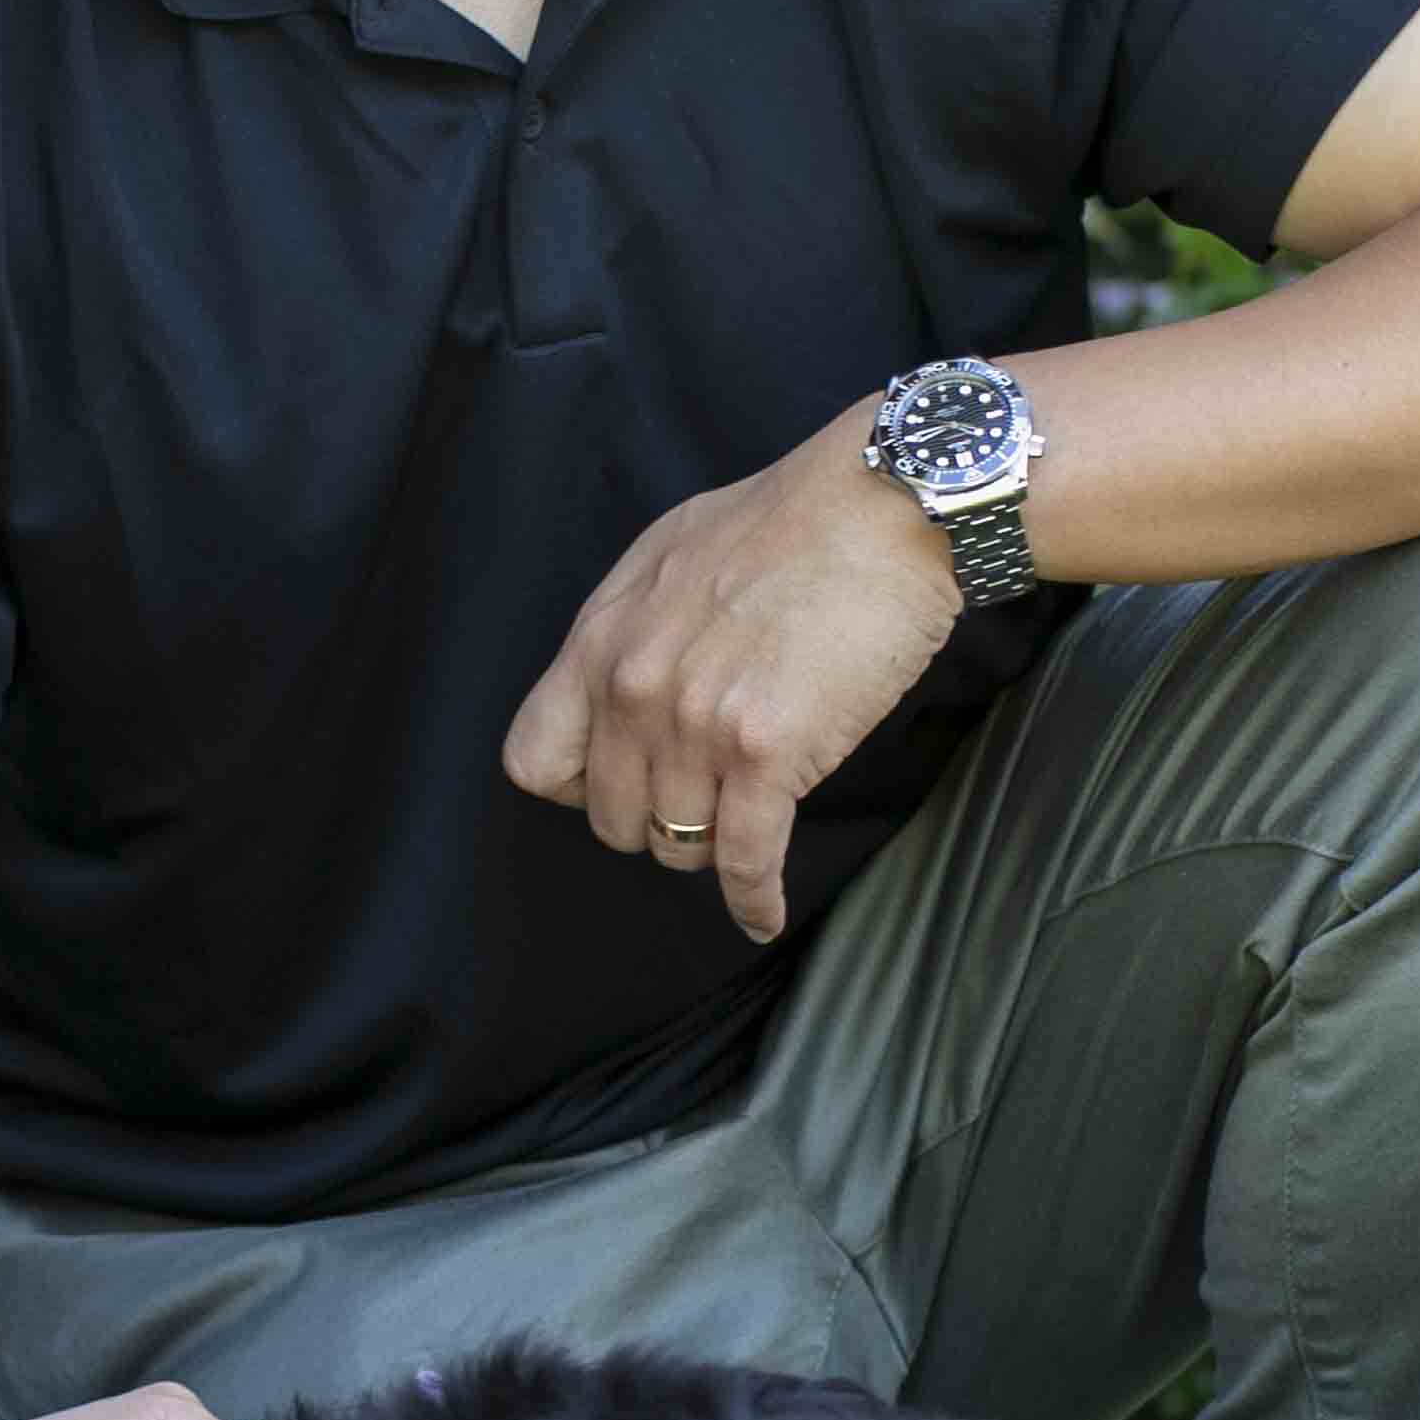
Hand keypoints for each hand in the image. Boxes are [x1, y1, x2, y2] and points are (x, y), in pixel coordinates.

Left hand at [500, 416, 963, 942]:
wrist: (883, 506)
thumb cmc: (789, 522)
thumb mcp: (669, 556)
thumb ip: (630, 627)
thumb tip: (618, 679)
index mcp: (600, 641)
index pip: (536, 761)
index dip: (575, 787)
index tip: (615, 786)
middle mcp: (633, 690)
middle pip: (610, 817)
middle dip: (652, 821)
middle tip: (700, 802)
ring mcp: (696, 725)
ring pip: (676, 844)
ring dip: (707, 853)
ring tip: (741, 833)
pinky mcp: (766, 755)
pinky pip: (742, 861)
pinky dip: (753, 899)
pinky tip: (761, 913)